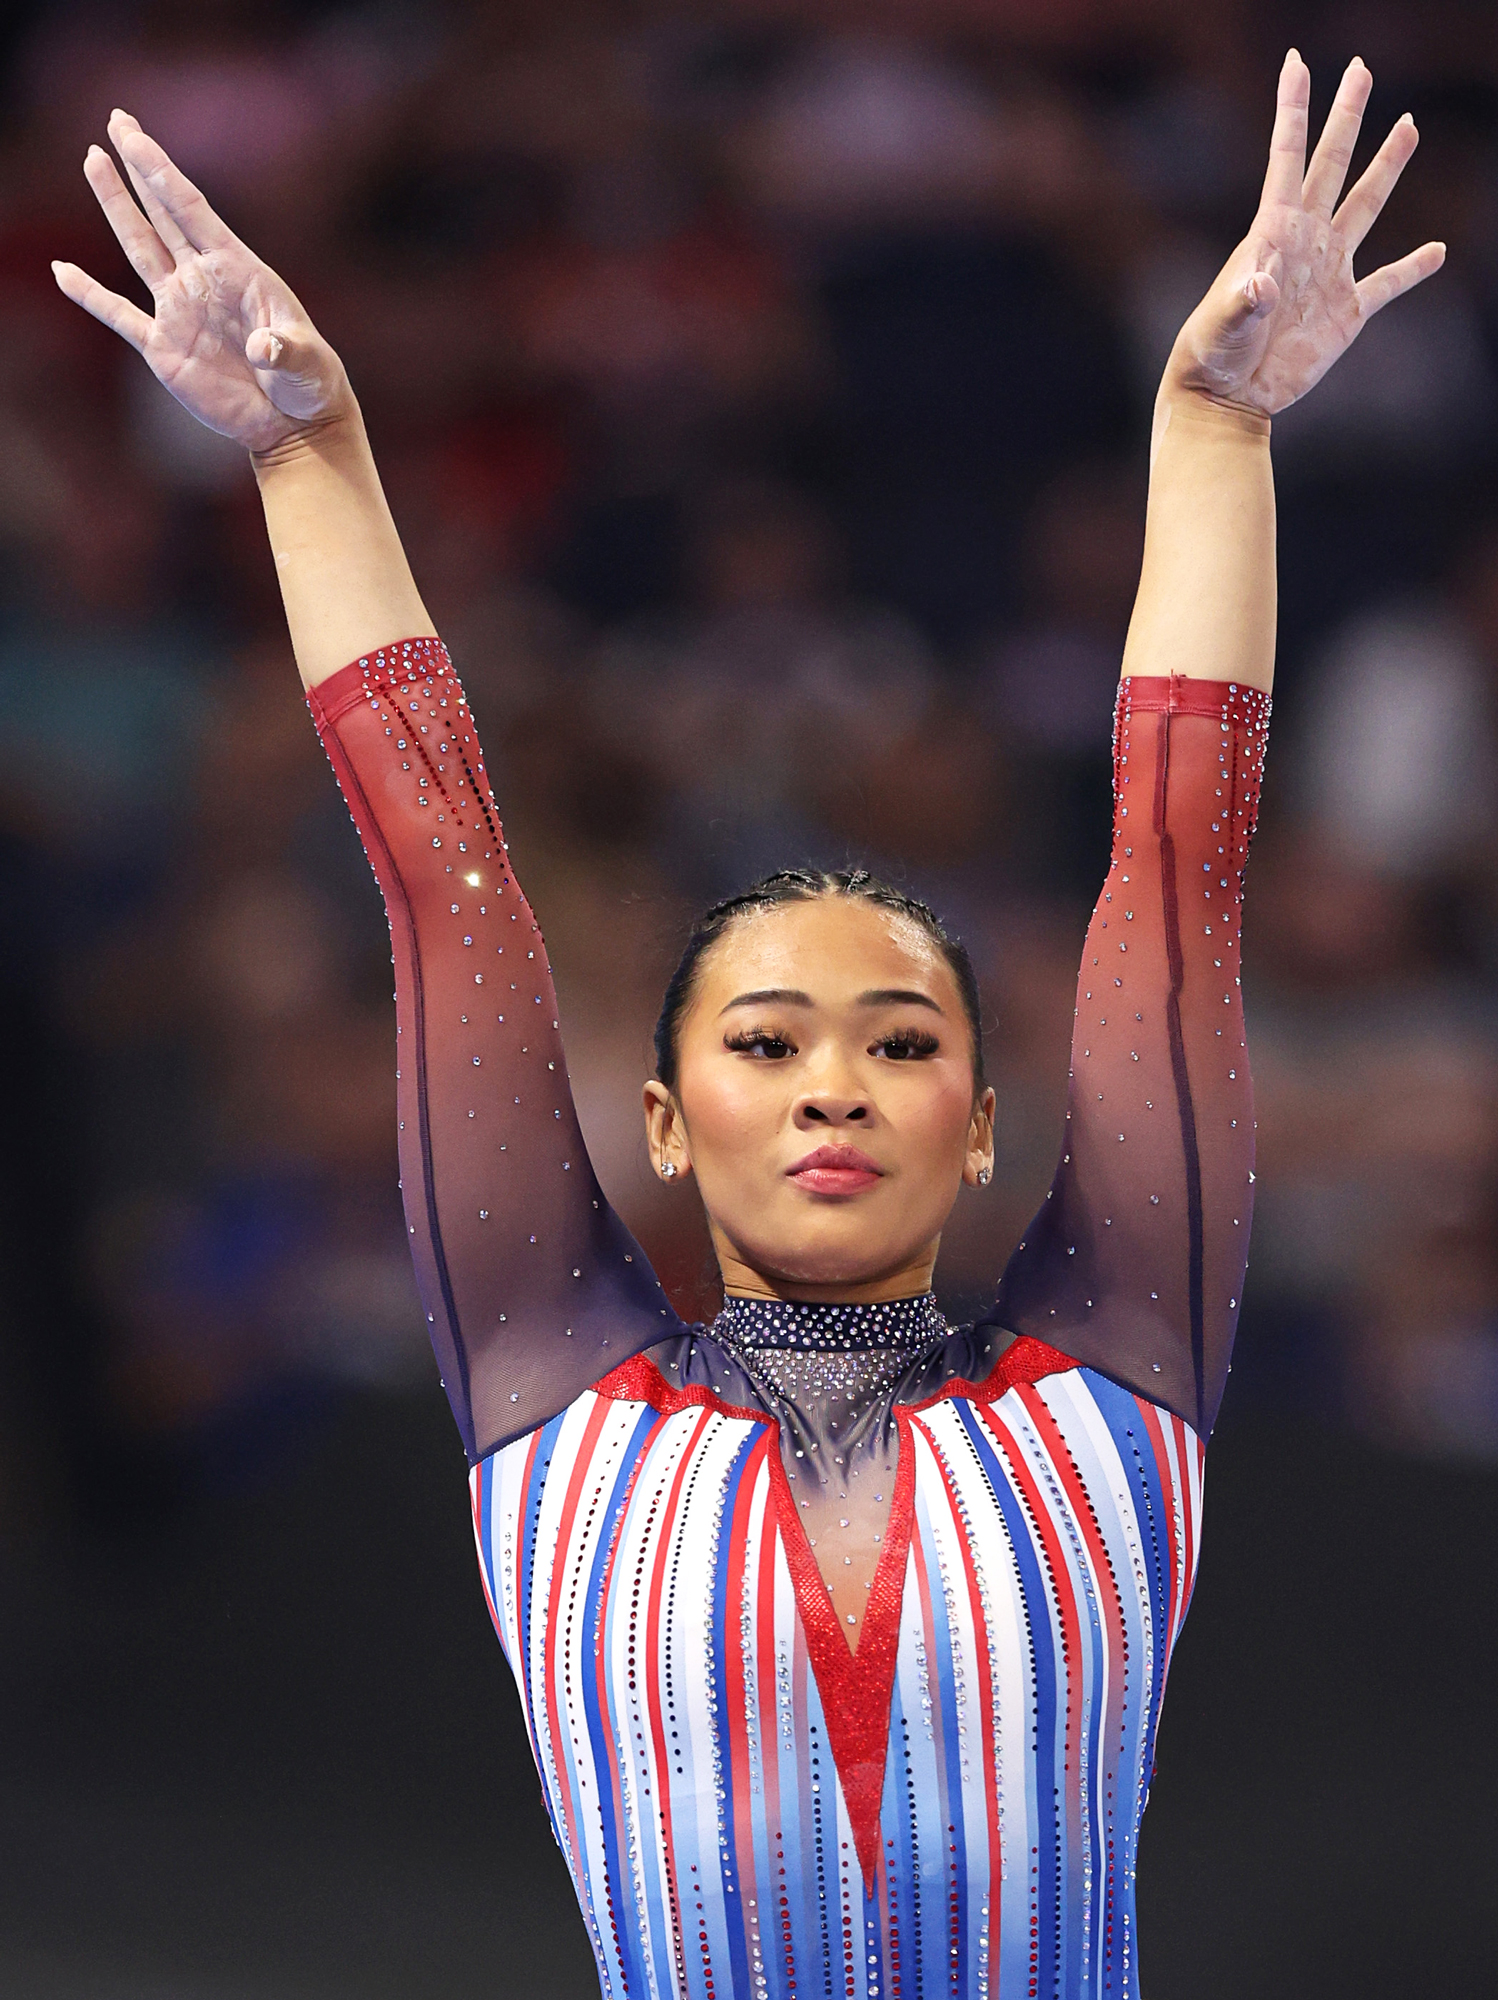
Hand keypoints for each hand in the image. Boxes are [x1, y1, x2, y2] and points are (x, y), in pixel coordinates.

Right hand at [53, 111, 351, 455]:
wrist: (294, 424)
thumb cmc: (309, 385)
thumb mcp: (306, 365)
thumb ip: (285, 352)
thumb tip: (264, 350)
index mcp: (238, 270)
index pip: (192, 211)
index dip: (162, 173)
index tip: (134, 136)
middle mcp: (203, 280)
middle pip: (163, 213)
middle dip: (139, 166)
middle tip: (117, 120)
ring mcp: (180, 310)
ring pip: (140, 247)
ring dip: (116, 205)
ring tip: (94, 159)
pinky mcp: (164, 347)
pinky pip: (118, 314)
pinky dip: (89, 295)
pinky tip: (63, 272)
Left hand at [1165, 51, 1445, 416]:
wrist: (1226, 398)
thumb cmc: (1213, 355)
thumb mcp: (1225, 324)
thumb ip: (1245, 300)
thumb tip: (1263, 286)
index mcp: (1272, 232)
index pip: (1287, 156)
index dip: (1294, 110)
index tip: (1298, 62)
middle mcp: (1305, 242)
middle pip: (1333, 165)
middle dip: (1347, 115)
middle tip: (1361, 67)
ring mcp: (1328, 273)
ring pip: (1366, 206)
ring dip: (1387, 167)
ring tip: (1407, 126)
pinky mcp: (1346, 314)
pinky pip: (1388, 284)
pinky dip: (1413, 270)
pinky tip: (1436, 252)